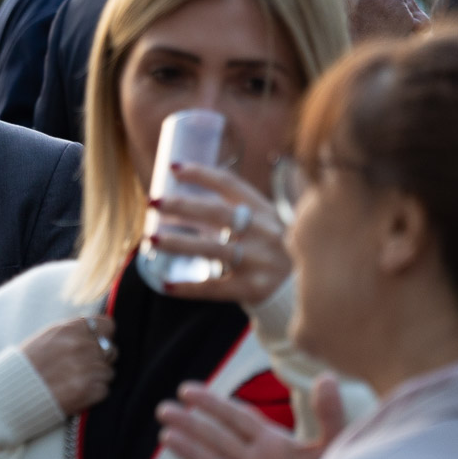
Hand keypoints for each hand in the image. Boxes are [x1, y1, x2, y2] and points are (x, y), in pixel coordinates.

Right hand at [20, 316, 115, 416]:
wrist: (9, 394)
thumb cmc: (25, 366)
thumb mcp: (46, 338)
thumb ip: (72, 333)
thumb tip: (96, 334)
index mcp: (70, 329)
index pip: (108, 326)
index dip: (103, 336)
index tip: (95, 345)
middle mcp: (81, 345)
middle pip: (111, 350)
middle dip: (100, 360)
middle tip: (81, 369)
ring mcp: (86, 368)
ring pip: (108, 372)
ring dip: (96, 379)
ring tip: (74, 382)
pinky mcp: (88, 391)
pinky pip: (104, 390)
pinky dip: (93, 394)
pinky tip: (75, 393)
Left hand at [148, 163, 289, 305]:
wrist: (306, 291)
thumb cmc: (274, 253)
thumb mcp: (266, 225)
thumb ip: (236, 213)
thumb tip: (185, 198)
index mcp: (265, 210)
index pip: (230, 184)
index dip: (200, 173)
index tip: (173, 168)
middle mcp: (264, 232)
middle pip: (217, 213)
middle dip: (182, 206)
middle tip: (152, 202)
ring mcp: (260, 260)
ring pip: (212, 249)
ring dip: (178, 243)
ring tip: (150, 240)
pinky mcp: (254, 288)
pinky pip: (215, 287)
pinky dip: (189, 287)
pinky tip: (166, 284)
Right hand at [157, 375, 347, 458]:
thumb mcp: (340, 442)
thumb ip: (330, 414)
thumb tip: (327, 377)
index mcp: (274, 444)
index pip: (238, 419)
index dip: (214, 404)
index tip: (187, 390)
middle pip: (218, 439)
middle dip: (192, 424)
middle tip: (164, 409)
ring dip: (192, 454)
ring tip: (166, 437)